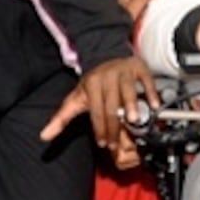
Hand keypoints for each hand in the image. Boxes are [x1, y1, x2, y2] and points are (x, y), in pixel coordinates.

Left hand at [40, 56, 159, 150]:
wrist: (106, 55)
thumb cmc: (92, 82)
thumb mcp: (75, 98)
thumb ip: (60, 118)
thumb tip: (44, 136)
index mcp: (92, 83)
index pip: (96, 111)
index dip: (100, 129)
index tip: (104, 144)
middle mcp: (108, 76)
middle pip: (112, 106)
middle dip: (115, 126)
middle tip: (118, 144)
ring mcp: (124, 71)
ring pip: (129, 91)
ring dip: (132, 107)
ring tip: (135, 122)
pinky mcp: (139, 67)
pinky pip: (146, 81)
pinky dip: (151, 93)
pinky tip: (155, 106)